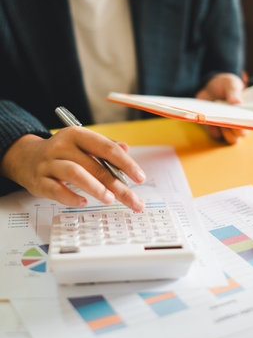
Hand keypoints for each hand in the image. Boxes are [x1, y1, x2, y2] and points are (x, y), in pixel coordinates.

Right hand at [0, 127, 145, 210]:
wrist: (27, 158)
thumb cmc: (62, 152)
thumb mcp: (83, 144)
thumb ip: (105, 147)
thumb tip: (126, 149)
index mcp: (78, 134)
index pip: (106, 148)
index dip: (126, 163)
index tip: (140, 178)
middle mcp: (63, 146)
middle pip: (95, 165)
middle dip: (117, 185)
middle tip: (133, 200)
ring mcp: (50, 164)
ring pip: (75, 173)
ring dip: (95, 187)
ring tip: (109, 199)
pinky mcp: (40, 181)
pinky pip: (56, 190)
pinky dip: (71, 197)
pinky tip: (83, 202)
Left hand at [195, 73, 247, 143]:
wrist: (207, 88)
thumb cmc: (224, 85)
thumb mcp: (230, 83)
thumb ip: (233, 91)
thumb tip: (237, 103)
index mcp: (247, 112)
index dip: (250, 123)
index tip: (244, 118)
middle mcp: (239, 122)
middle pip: (242, 134)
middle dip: (238, 129)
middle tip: (231, 120)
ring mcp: (227, 128)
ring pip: (232, 139)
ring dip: (227, 133)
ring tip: (220, 122)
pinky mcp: (213, 129)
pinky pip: (215, 135)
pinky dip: (214, 130)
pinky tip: (210, 121)